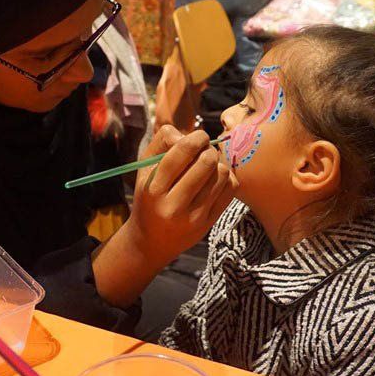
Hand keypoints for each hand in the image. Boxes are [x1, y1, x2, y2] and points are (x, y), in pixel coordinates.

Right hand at [91, 126, 235, 307]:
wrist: (151, 242)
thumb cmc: (149, 198)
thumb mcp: (144, 170)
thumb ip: (161, 143)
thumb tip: (189, 133)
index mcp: (153, 188)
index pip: (182, 151)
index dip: (197, 137)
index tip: (199, 137)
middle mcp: (172, 204)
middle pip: (206, 161)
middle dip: (209, 149)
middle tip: (204, 152)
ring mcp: (192, 217)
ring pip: (222, 174)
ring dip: (218, 164)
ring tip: (209, 167)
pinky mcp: (208, 224)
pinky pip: (230, 190)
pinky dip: (227, 178)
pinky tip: (216, 179)